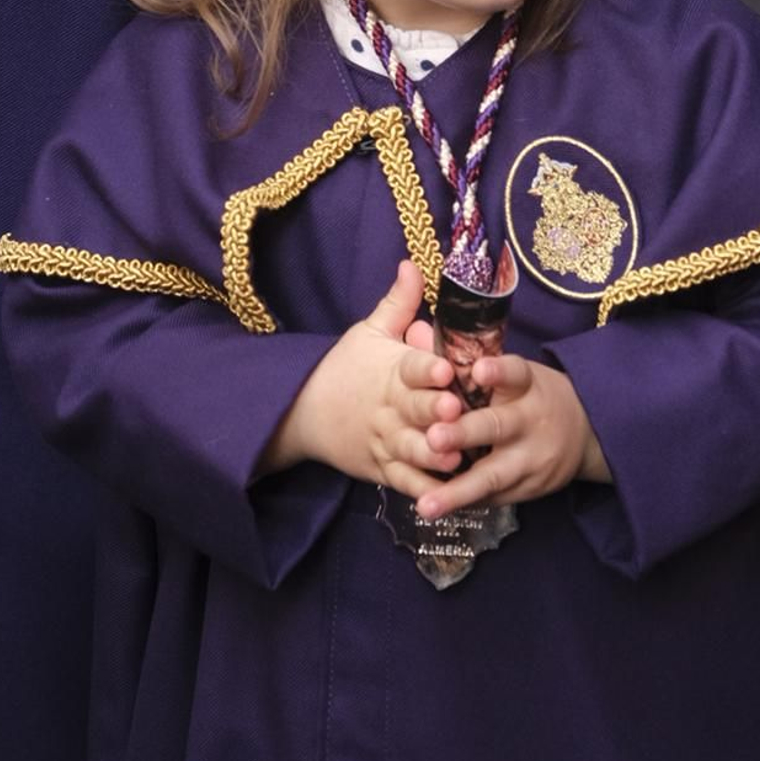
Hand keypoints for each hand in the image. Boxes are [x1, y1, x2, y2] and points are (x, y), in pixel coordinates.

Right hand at [265, 263, 468, 495]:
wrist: (305, 414)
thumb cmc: (347, 367)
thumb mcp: (369, 331)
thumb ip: (398, 303)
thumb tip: (413, 263)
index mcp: (392, 371)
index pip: (410, 366)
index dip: (427, 368)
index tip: (445, 367)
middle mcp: (391, 408)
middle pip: (414, 410)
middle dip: (434, 412)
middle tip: (455, 411)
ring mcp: (387, 442)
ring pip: (410, 452)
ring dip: (431, 456)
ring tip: (454, 458)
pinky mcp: (384, 470)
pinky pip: (404, 484)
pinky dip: (423, 492)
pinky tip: (447, 497)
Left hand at [408, 348, 610, 520]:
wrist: (587, 432)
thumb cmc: (531, 395)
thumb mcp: (511, 372)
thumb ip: (463, 359)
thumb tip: (415, 331)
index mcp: (527, 384)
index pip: (516, 372)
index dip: (499, 372)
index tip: (479, 370)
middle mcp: (531, 420)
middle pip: (499, 426)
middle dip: (465, 433)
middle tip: (434, 437)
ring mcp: (531, 459)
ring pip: (494, 475)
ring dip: (458, 491)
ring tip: (427, 504)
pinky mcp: (527, 489)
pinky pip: (492, 497)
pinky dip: (464, 504)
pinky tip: (437, 512)